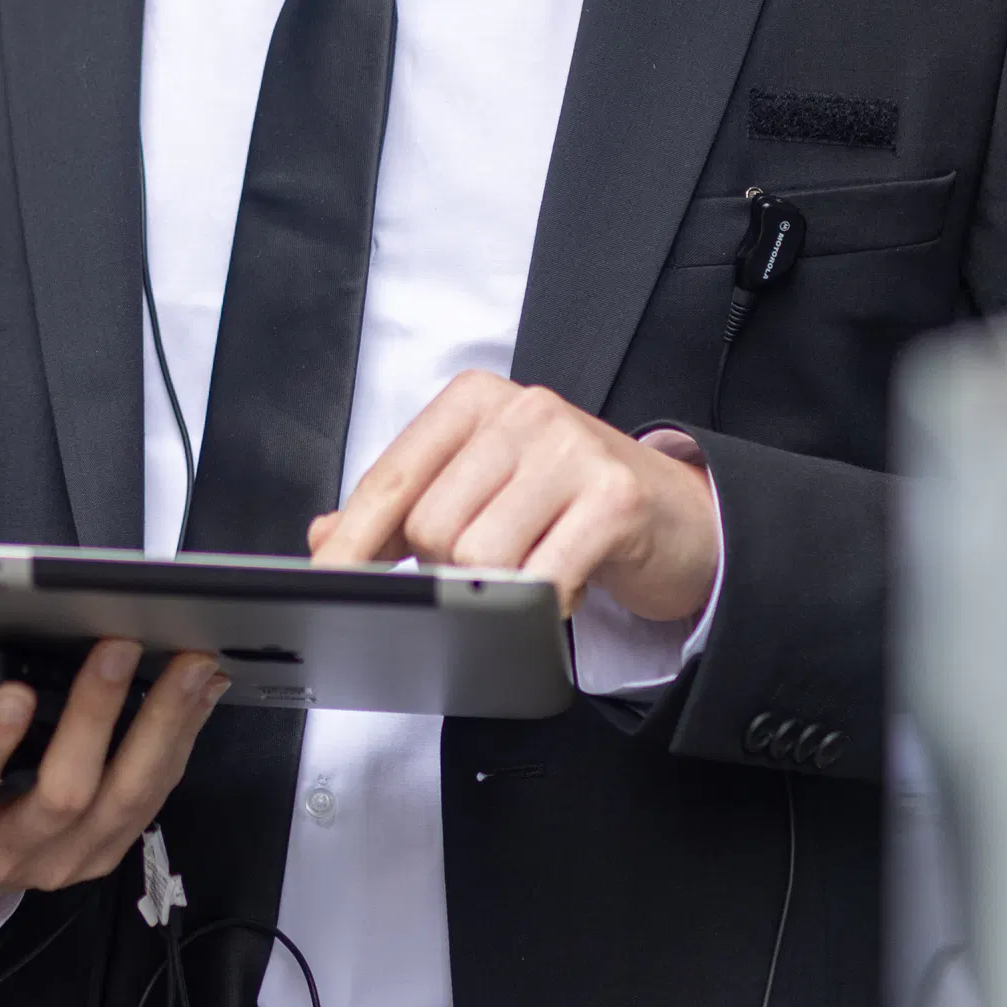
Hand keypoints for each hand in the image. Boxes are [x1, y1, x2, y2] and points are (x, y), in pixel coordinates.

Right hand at [0, 599, 231, 905]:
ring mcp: (56, 862)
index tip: (14, 694)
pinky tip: (198, 698)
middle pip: (61, 795)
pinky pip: (148, 804)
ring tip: (189, 668)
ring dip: (161, 729)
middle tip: (120, 648)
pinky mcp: (99, 859)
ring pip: (121, 802)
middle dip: (96, 716)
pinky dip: (178, 745)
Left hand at [309, 372, 716, 620]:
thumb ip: (400, 511)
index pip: (390, 477)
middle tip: (492, 569)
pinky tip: (562, 591)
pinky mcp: (614, 498)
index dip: (354, 540)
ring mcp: (570, 449)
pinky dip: (542, 605)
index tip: (325, 584)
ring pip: (477, 556)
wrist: (681, 517)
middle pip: (429, 526)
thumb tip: (324, 538)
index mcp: (474, 401)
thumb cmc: (568, 504)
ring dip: (498, 589)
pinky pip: (541, 579)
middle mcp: (521, 411)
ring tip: (530, 573)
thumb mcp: (479, 492)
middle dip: (449, 571)